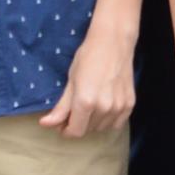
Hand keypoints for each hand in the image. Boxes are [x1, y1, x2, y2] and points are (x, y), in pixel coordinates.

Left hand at [40, 21, 135, 140]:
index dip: (65, 130)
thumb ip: (60, 107)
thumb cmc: (88, 58)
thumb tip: (45, 124)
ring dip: (93, 122)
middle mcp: (104, 108)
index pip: (75, 132)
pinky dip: (108, 120)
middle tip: (75, 108)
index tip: (62, 121)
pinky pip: (116, 124)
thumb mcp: (70, 82)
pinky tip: (104, 106)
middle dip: (78, 123)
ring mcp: (119, 107)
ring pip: (101, 127)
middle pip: (87, 130)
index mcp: (85, 102)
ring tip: (91, 104)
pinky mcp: (130, 104)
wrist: (113, 43)